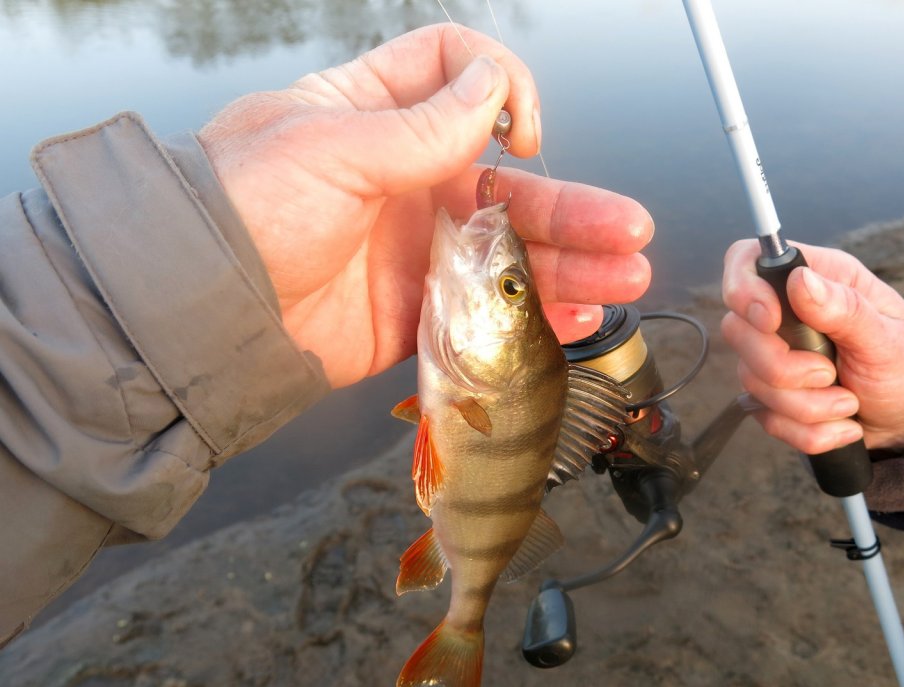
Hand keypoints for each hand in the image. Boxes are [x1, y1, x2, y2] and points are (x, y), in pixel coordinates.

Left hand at [198, 24, 652, 387]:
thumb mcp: (328, 146)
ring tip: (625, 275)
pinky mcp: (417, 311)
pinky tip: (577, 316)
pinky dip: (532, 316)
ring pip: (511, 252)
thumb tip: (493, 85)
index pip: (460, 75)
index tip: (518, 129)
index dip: (502, 87)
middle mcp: (408, 180)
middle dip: (574, 206)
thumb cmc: (242, 208)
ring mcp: (417, 249)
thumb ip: (419, 126)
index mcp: (380, 118)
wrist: (199, 310)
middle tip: (626, 229)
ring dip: (572, 264)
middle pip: (512, 182)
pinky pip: (486, 311)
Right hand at [721, 240, 903, 453]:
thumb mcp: (888, 338)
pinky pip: (765, 416)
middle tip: (829, 375)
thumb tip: (800, 280)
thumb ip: (845, 308)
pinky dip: (808, 430)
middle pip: (736, 329)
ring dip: (805, 406)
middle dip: (781, 367)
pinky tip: (841, 425)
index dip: (743, 288)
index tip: (771, 322)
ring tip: (848, 404)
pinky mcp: (769, 396)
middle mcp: (785, 313)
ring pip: (750, 380)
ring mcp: (771, 355)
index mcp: (816, 280)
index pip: (746, 261)